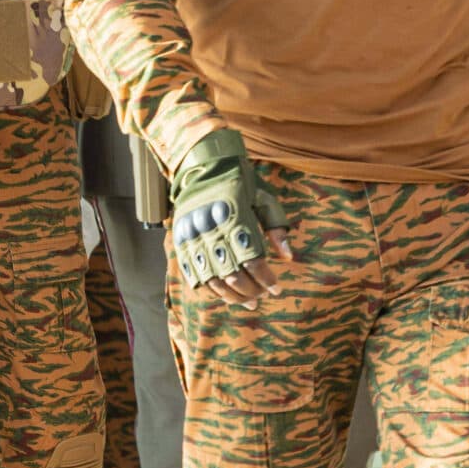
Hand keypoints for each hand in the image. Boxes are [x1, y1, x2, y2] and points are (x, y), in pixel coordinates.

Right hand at [168, 130, 291, 306]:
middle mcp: (211, 228)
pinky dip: (208, 287)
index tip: (277, 289)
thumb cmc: (242, 182)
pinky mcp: (180, 240)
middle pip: (232, 273)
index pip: (252, 260)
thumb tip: (289, 258)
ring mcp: (192, 236)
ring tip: (247, 302)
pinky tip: (223, 292)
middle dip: (250, 291)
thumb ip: (276, 227)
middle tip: (262, 298)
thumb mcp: (265, 198)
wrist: (203, 166)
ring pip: (212, 277)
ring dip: (231, 294)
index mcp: (236, 216)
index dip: (265, 279)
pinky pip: (193, 272)